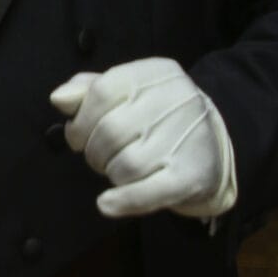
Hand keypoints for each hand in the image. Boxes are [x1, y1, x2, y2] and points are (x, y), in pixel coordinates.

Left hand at [49, 56, 234, 220]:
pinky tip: (107, 203)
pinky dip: (123, 201)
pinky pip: (148, 192)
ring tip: (120, 169)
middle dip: (93, 150)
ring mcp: (186, 138)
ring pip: (124, 165)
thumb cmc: (160, 114)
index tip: (78, 135)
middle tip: (100, 157)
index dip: (80, 119)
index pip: (101, 91)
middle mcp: (176, 100)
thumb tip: (59, 98)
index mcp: (156, 74)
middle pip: (109, 131)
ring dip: (111, 172)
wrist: (218, 143)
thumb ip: (90, 90)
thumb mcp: (130, 90)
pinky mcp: (191, 176)